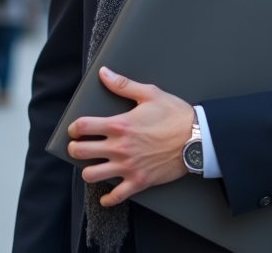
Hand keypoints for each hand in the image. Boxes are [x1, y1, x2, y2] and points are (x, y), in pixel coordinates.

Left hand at [67, 67, 194, 206]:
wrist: (197, 139)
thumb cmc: (175, 115)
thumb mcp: (149, 94)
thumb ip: (123, 85)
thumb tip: (104, 74)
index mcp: (119, 125)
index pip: (82, 127)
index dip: (74, 128)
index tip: (76, 129)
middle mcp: (119, 147)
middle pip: (80, 152)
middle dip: (74, 149)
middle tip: (78, 147)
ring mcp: (128, 167)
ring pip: (92, 175)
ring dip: (88, 171)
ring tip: (92, 166)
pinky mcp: (139, 182)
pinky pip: (116, 196)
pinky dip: (108, 198)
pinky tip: (106, 195)